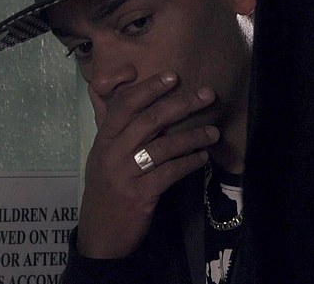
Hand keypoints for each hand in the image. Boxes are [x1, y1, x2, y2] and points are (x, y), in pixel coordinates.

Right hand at [76, 71, 219, 258]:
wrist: (100, 237)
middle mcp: (111, 153)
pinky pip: (169, 173)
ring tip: (212, 132)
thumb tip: (106, 89)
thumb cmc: (105, 191)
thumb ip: (110, 124)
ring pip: (163, 146)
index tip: (173, 76)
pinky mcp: (140, 196)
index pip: (124, 105)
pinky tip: (202, 158)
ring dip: (192, 136)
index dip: (149, 88)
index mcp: (103, 140)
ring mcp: (124, 175)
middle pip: (148, 120)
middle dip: (181, 104)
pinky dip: (189, 163)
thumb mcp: (101, 156)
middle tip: (207, 94)